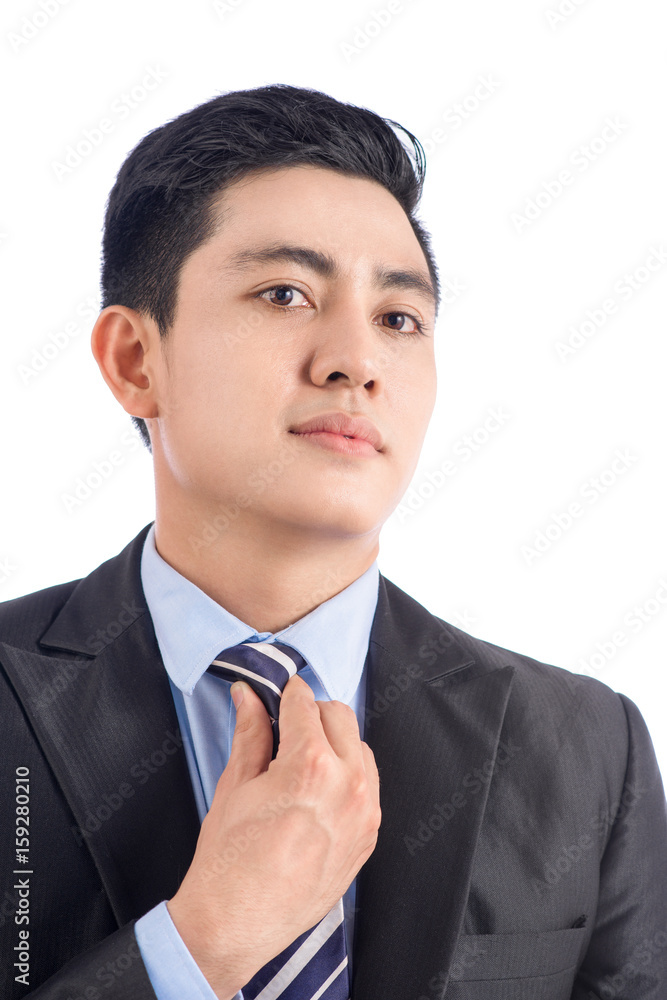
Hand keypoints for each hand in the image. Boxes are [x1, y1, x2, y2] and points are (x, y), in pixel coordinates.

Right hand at [167, 673, 380, 999]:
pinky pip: (368, 783)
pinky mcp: (369, 834)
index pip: (305, 703)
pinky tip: (317, 789)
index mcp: (308, 766)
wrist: (236, 924)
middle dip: (311, 715)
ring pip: (359, 746)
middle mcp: (345, 785)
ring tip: (299, 763)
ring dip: (333, 742)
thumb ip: (250, 732)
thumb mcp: (234, 785)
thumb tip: (249, 696)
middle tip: (283, 729)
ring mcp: (363, 812)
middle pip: (339, 716)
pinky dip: (346, 774)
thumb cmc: (228, 860)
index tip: (276, 694)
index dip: (285, 694)